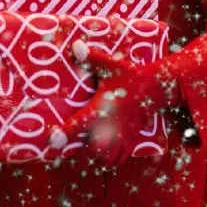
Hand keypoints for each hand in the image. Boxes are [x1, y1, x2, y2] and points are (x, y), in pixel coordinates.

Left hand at [47, 43, 162, 167]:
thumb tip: (75, 45)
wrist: (155, 88)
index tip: (51, 142)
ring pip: (102, 160)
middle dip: (76, 154)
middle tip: (66, 149)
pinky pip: (117, 161)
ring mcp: (121, 138)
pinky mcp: (130, 143)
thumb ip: (91, 58)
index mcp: (100, 110)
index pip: (76, 127)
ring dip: (92, 159)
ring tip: (83, 152)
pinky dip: (108, 161)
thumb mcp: (110, 64)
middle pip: (88, 153)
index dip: (62, 136)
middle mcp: (109, 128)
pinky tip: (102, 153)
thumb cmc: (129, 76)